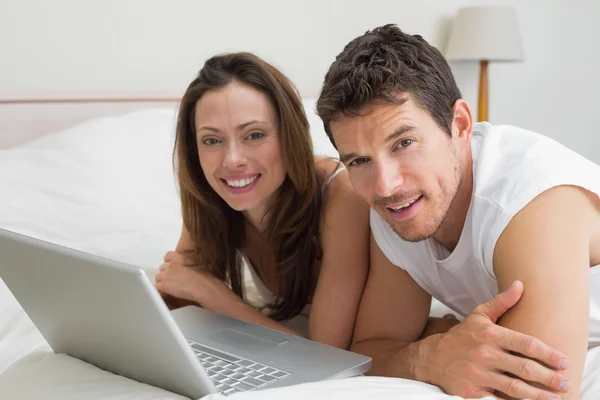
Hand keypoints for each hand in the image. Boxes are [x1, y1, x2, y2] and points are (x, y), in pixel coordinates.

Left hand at [155, 251, 239, 310]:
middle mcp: (171, 265)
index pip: (168, 255)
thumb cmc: (204, 277)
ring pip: (158, 277)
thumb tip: (191, 267)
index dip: (168, 261)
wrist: (202, 286)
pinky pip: (157, 287)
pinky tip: (167, 293)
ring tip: (171, 287)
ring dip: (163, 281)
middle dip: (166, 273)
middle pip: (162, 267)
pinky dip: (161, 290)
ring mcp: (166, 275)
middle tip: (173, 279)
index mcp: (179, 258)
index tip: (171, 265)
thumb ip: (190, 263)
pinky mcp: (163, 285)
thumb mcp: (198, 264)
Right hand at [421, 281, 568, 399]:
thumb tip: (520, 284)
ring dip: (538, 395)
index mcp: (490, 335)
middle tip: (564, 382)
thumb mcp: (478, 316)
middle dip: (548, 377)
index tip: (563, 361)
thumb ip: (502, 302)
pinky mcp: (472, 392)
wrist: (431, 358)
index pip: (525, 344)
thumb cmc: (461, 336)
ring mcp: (478, 374)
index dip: (548, 353)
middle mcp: (485, 354)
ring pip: (515, 388)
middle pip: (524, 367)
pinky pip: (498, 399)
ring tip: (554, 399)